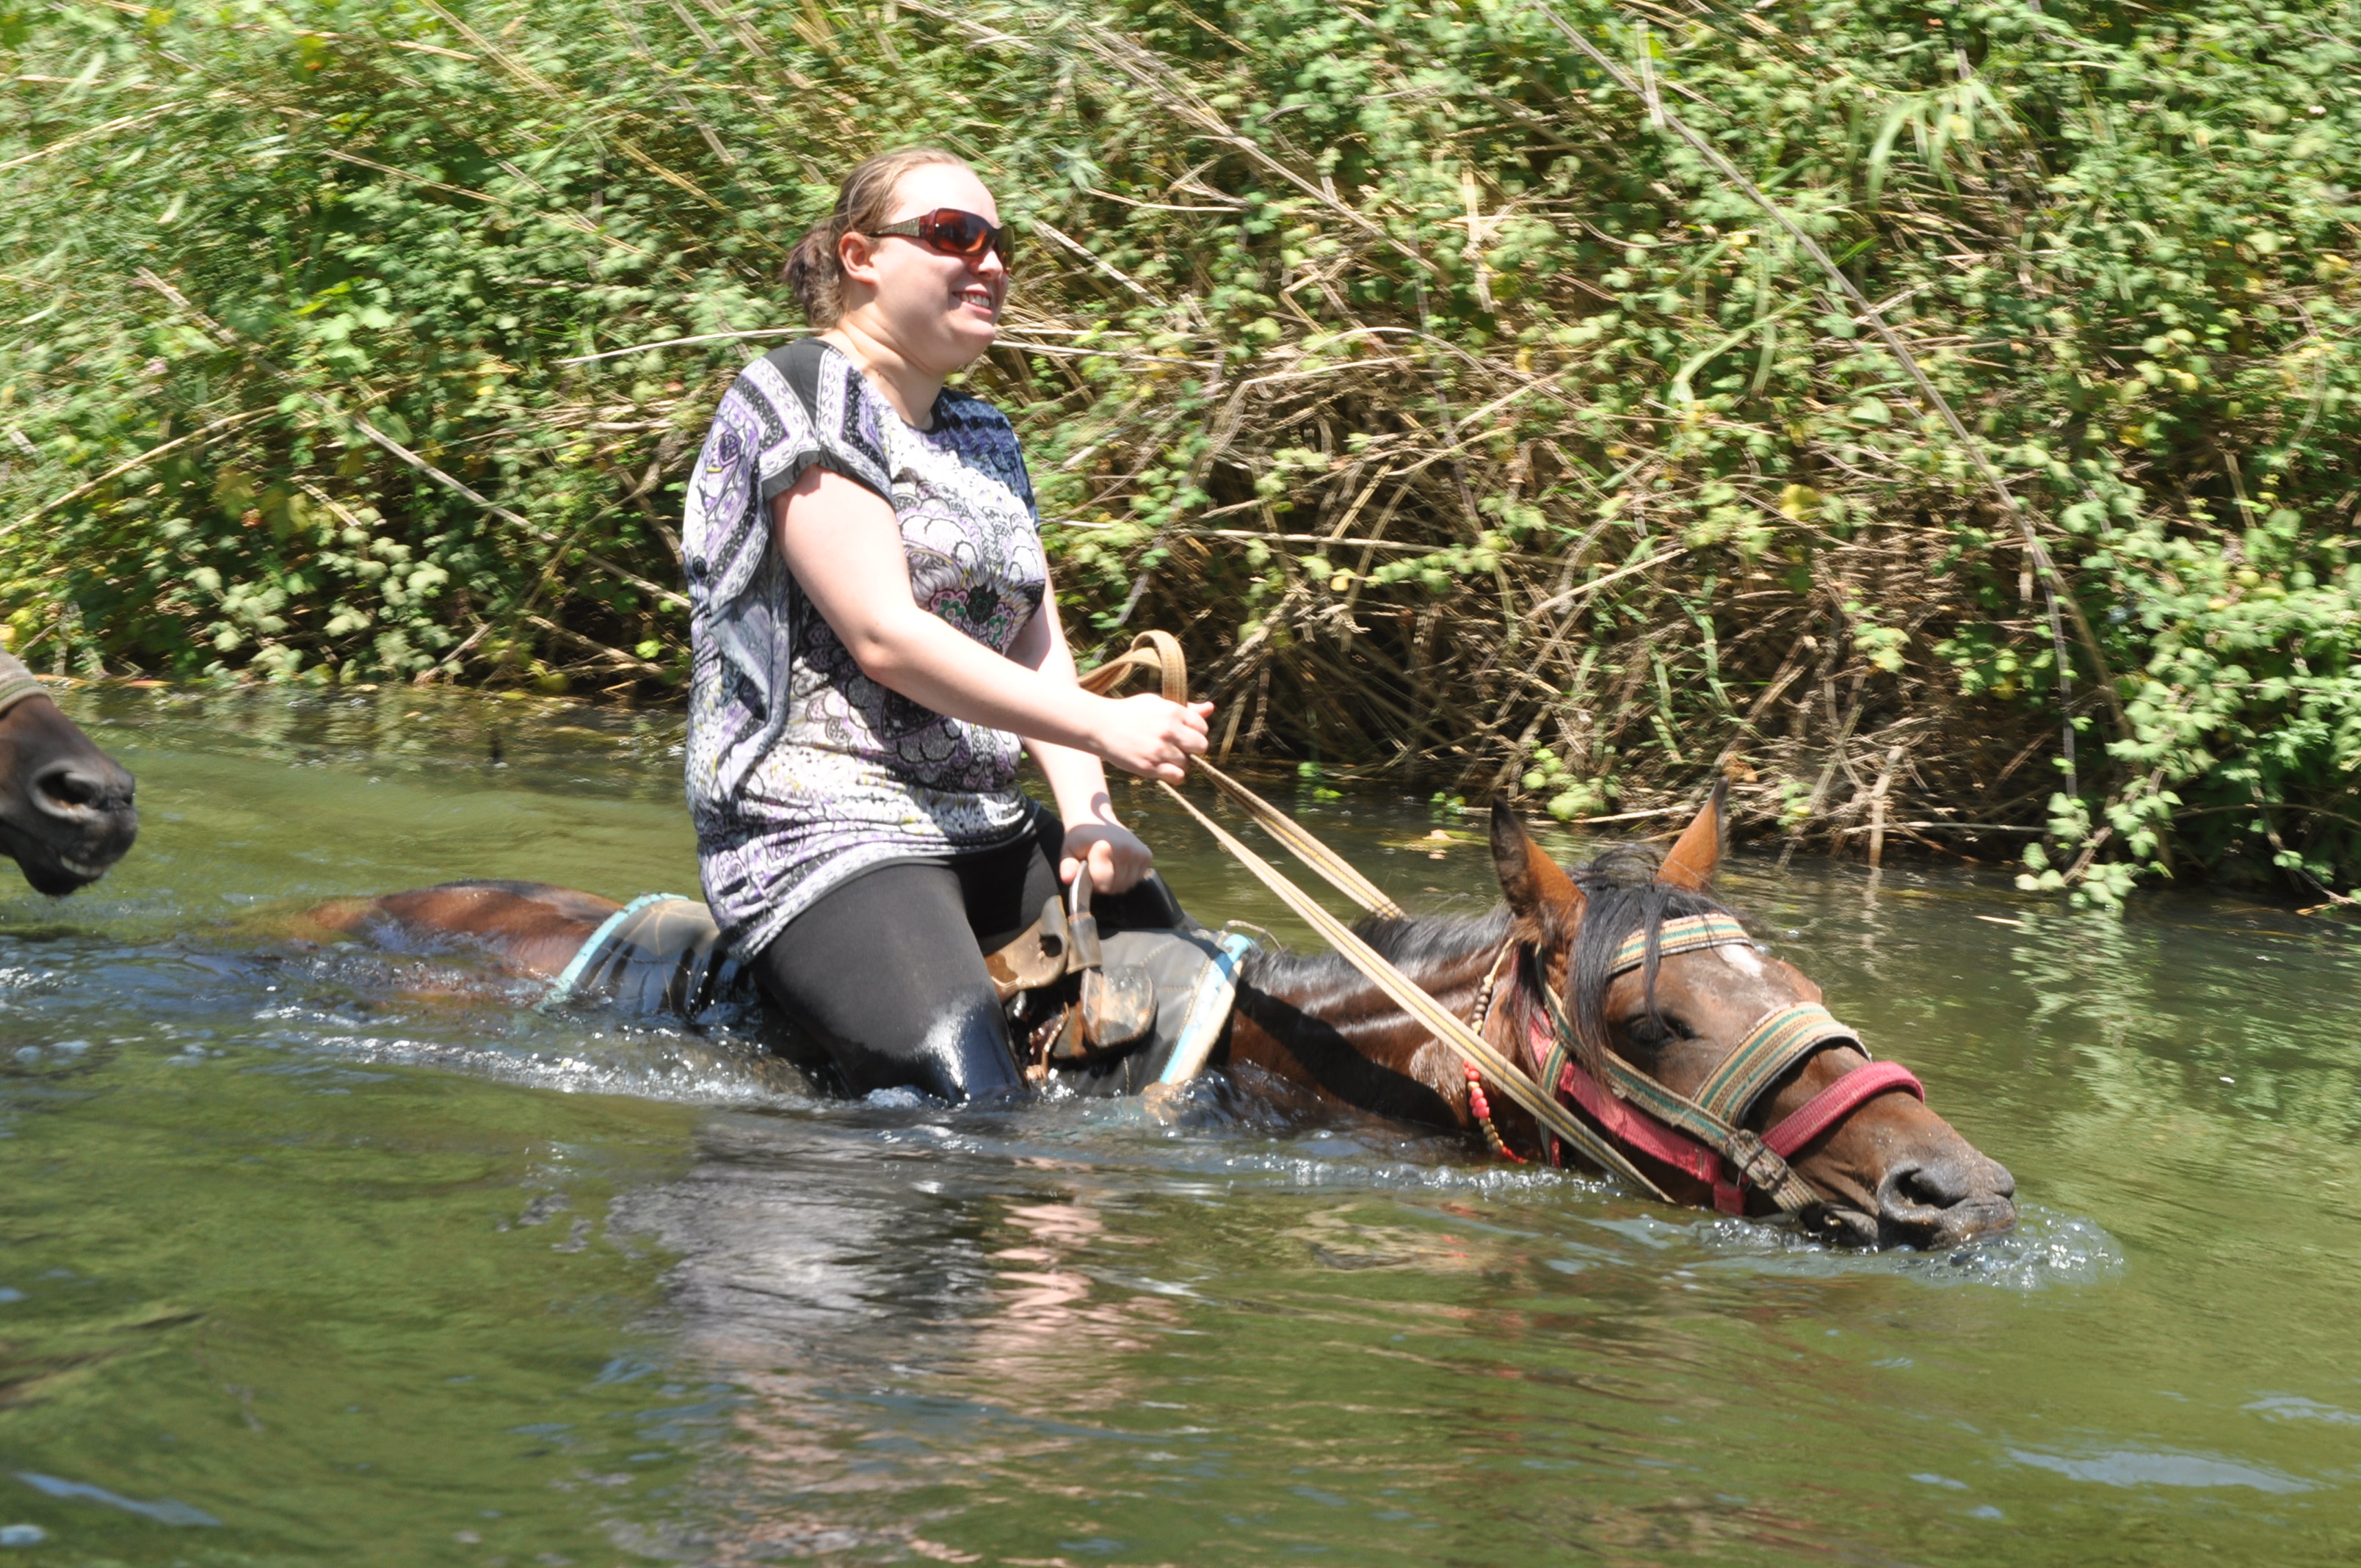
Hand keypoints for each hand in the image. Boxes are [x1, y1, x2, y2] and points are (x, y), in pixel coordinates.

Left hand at [1060, 820, 1153, 894]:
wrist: (1097, 819)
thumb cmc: (1080, 837)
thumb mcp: (1068, 850)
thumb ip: (1067, 866)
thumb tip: (1068, 879)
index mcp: (1107, 847)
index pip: (1103, 884)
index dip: (1093, 883)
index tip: (1088, 870)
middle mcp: (1127, 849)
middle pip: (1115, 887)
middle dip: (1103, 884)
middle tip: (1096, 869)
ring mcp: (1139, 853)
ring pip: (1127, 886)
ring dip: (1115, 883)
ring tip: (1107, 867)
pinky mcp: (1147, 855)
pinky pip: (1136, 879)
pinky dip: (1126, 878)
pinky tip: (1118, 865)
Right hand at [1092, 694, 1212, 783]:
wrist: (1101, 725)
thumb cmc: (1130, 712)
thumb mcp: (1157, 703)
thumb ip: (1186, 708)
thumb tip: (1211, 708)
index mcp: (1173, 711)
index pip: (1202, 728)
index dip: (1195, 733)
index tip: (1183, 734)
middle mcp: (1169, 730)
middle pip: (1201, 747)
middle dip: (1191, 749)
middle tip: (1176, 747)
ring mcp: (1160, 750)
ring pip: (1188, 764)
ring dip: (1179, 762)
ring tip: (1163, 756)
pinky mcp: (1149, 767)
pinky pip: (1177, 777)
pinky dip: (1173, 775)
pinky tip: (1162, 768)